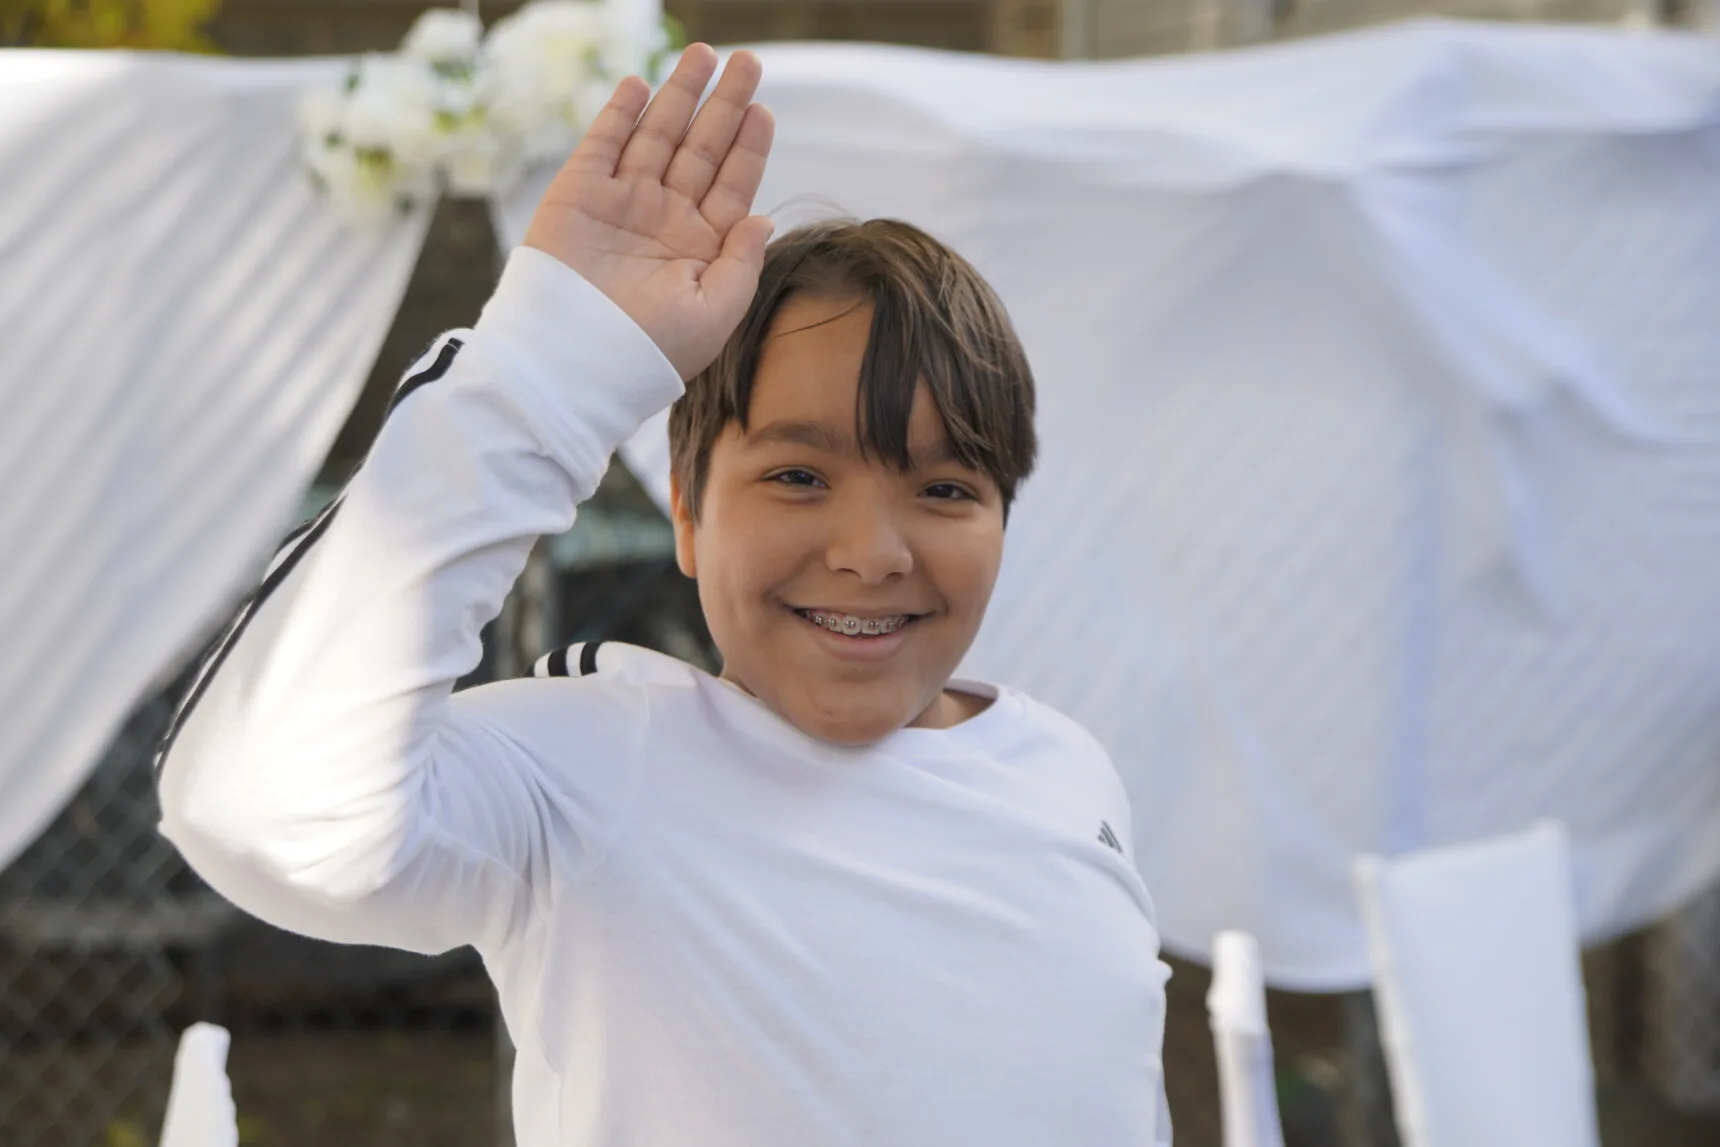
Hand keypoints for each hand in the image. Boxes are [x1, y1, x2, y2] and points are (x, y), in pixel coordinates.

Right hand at [522, 45, 775, 380]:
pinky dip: (620, 114)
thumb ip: (743, 264)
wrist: (577, 361)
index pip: (732, 185)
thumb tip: (764, 218)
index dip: (748, 146)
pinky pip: (603, 145)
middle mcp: (663, 219)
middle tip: (748, 61)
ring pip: (657, 136)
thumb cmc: (650, 351)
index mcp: (699, 247)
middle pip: (701, 149)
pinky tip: (641, 84)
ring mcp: (622, 204)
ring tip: (703, 55)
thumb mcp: (715, 312)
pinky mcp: (579, 196)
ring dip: (679, 95)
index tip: (763, 111)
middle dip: (724, 104)